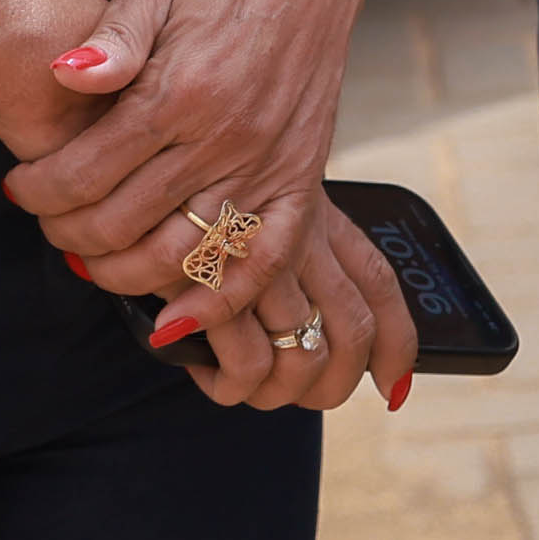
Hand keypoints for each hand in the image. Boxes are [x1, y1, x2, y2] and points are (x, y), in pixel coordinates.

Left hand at [4, 0, 406, 391]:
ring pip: (180, 253)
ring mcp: (266, 161)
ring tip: (91, 257)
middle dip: (67, 235)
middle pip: (122, 224)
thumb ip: (111, 38)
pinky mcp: (301, 172)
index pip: (85, 173)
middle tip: (47, 223)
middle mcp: (225, 136)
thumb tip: (61, 76)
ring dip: (121, 272)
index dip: (38, 191)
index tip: (17, 187)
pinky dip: (220, 299)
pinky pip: (264, 259)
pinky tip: (175, 319)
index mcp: (179, 90)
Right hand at [140, 183, 423, 413]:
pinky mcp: (219, 285)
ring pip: (302, 357)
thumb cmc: (185, 172)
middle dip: (335, 383)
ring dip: (276, 391)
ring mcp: (263, 263)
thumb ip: (269, 232)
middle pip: (352, 332)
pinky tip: (203, 371)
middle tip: (302, 396)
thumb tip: (299, 314)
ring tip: (238, 385)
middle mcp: (301, 239)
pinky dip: (230, 384)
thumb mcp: (242, 193)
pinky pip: (247, 363)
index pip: (376, 282)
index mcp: (316, 216)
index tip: (394, 385)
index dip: (398, 341)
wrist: (140, 143)